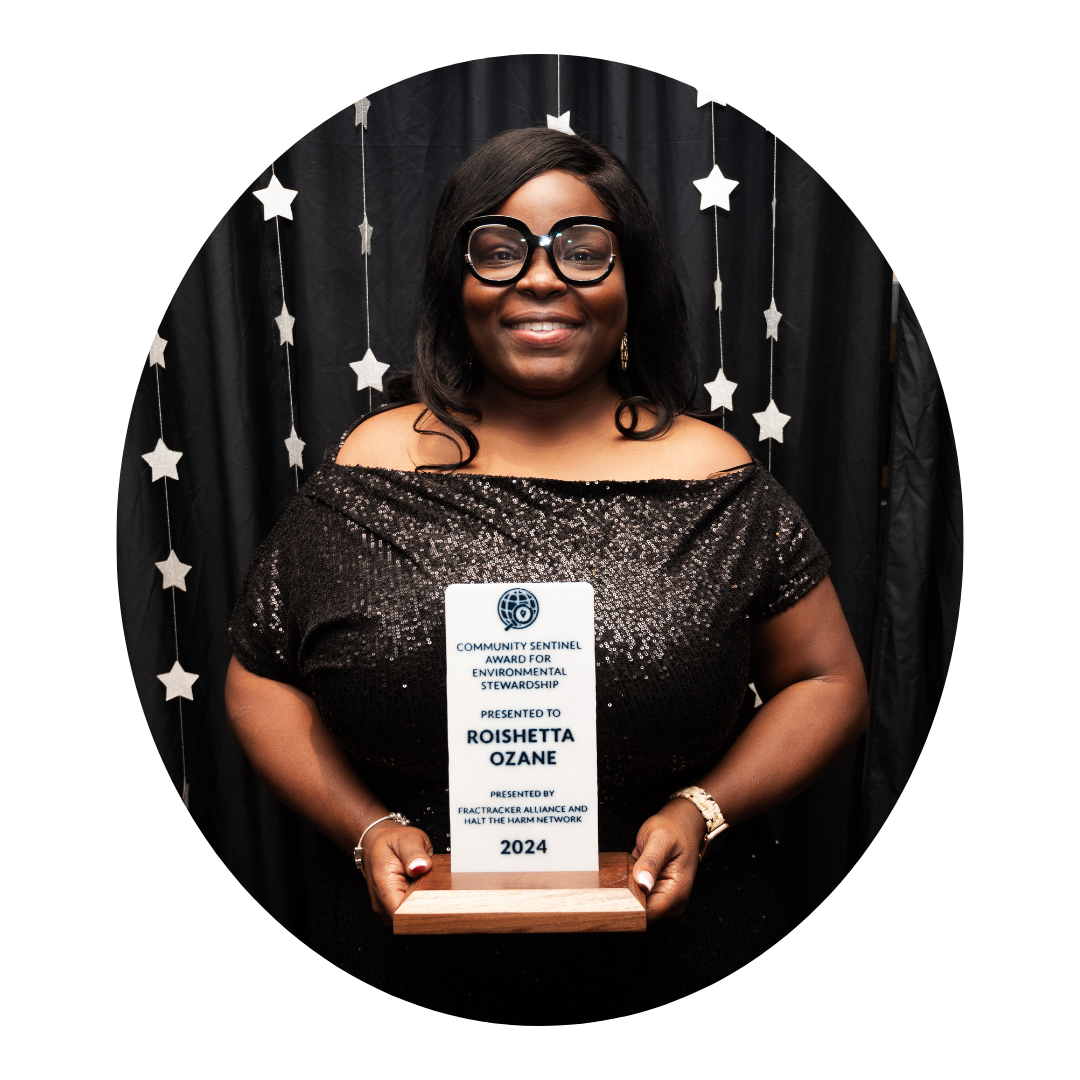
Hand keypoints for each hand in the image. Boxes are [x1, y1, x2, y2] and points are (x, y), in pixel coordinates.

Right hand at [359, 821, 433, 925]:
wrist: (378, 843)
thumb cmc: (392, 842)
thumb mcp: (407, 840)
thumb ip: (415, 854)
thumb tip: (421, 867)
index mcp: (383, 886)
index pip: (403, 914)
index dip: (422, 910)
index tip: (435, 898)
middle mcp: (382, 903)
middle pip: (409, 919)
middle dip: (425, 906)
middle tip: (433, 885)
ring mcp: (386, 908)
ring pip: (410, 918)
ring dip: (422, 904)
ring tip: (425, 883)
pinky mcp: (391, 908)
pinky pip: (409, 912)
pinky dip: (418, 903)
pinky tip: (421, 888)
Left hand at [630, 797, 705, 924]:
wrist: (681, 823)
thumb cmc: (674, 829)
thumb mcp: (660, 840)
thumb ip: (650, 862)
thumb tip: (643, 884)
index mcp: (677, 892)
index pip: (647, 914)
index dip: (628, 906)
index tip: (616, 892)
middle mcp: (672, 900)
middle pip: (640, 912)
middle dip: (626, 897)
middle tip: (622, 874)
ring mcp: (663, 897)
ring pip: (635, 904)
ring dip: (626, 890)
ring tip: (628, 868)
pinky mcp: (655, 892)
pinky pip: (636, 896)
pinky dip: (629, 885)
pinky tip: (629, 871)